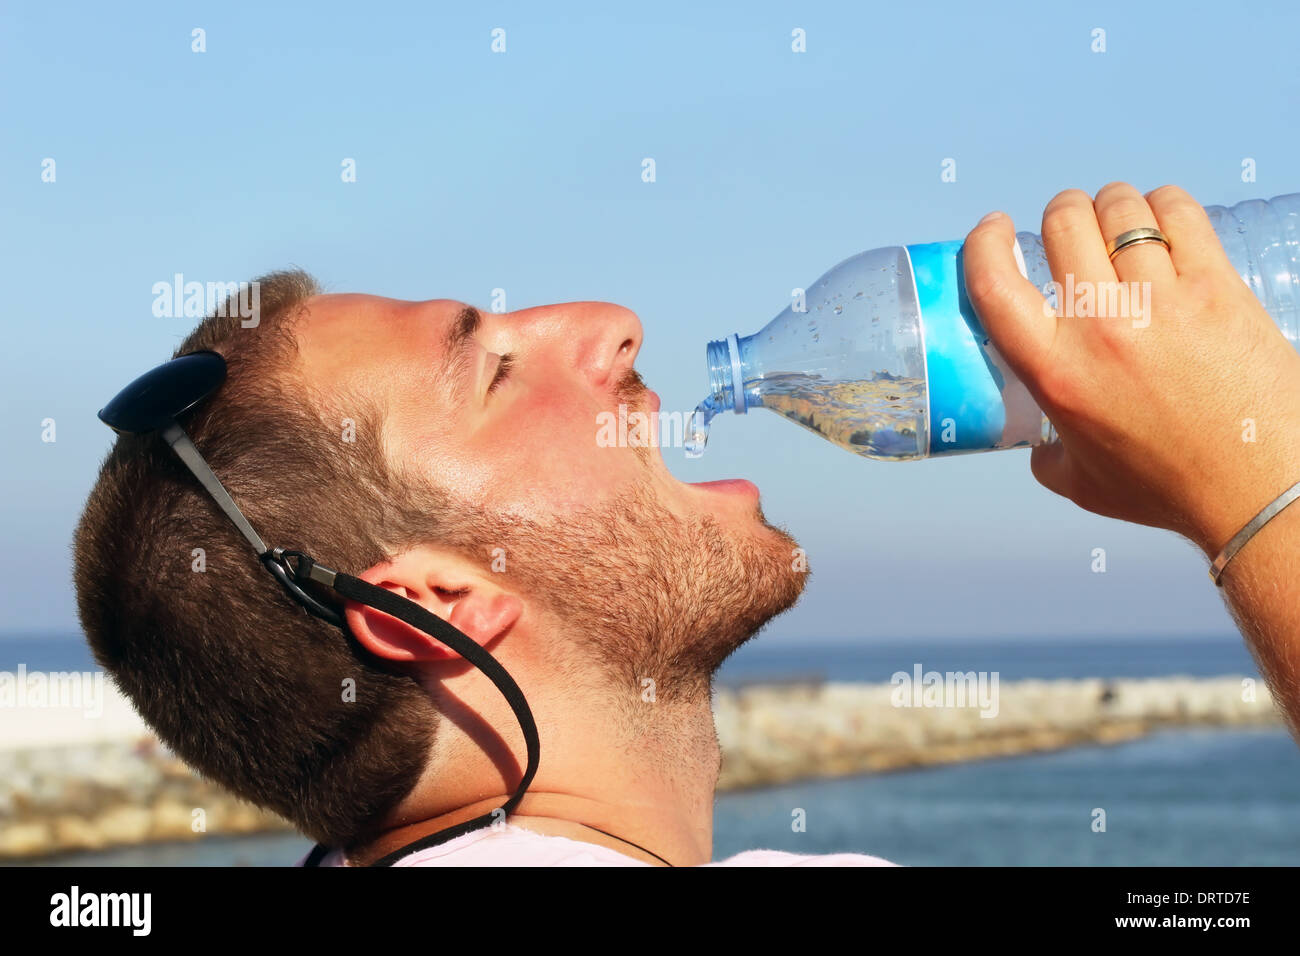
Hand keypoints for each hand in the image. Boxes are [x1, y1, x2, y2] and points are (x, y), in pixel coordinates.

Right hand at [964, 183, 1299, 557]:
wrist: (1258, 487)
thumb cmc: (1172, 489)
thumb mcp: (1083, 483)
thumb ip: (1048, 459)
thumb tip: (1039, 448)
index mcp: (1056, 373)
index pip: (995, 284)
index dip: (985, 243)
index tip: (994, 230)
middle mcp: (1101, 329)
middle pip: (1063, 222)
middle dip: (1062, 212)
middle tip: (1073, 227)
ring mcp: (1161, 302)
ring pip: (1122, 208)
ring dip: (1115, 205)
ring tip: (1123, 223)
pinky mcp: (1215, 287)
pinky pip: (1179, 212)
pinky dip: (1165, 204)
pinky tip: (1166, 220)